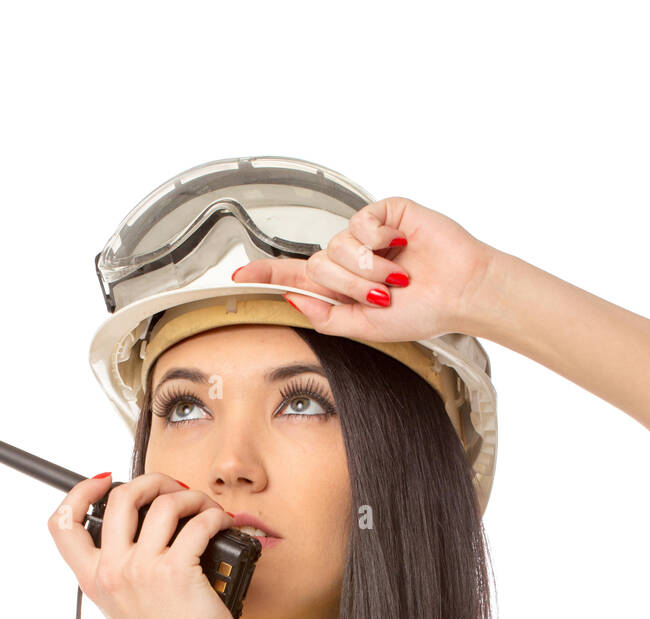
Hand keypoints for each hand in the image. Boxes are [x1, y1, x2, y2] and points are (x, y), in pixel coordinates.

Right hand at [47, 472, 238, 618]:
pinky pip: (198, 523)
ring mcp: (143, 570)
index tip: (104, 482)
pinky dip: (214, 516)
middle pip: (119, 498)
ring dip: (190, 497)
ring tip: (204, 508)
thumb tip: (143, 529)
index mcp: (94, 580)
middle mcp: (113, 571)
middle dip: (151, 481)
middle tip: (171, 489)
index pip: (61, 525)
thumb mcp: (124, 608)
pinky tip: (220, 524)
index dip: (79, 493)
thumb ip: (120, 573)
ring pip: (164, 503)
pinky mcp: (176, 571)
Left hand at [232, 196, 496, 343]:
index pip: (296, 277)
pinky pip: (360, 223)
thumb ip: (328, 317)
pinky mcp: (384, 212)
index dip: (267, 275)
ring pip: (338, 246)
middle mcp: (350, 258)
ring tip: (398, 278)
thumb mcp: (368, 327)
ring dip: (368, 269)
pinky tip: (402, 244)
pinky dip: (380, 240)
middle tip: (383, 296)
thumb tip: (294, 299)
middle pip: (318, 266)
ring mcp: (367, 234)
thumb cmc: (422, 312)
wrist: (460, 291)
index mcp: (343, 287)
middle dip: (349, 286)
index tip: (236, 277)